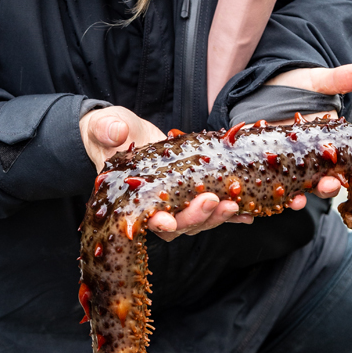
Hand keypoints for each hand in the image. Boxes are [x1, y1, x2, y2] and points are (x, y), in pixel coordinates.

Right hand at [80, 106, 258, 241]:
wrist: (122, 130)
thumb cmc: (108, 132)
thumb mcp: (103, 127)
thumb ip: (106, 129)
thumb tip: (116, 133)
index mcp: (128, 197)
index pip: (143, 218)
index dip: (156, 222)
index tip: (167, 221)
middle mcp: (153, 206)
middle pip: (177, 225)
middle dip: (196, 217)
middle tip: (213, 201)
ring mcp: (175, 201)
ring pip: (197, 220)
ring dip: (217, 216)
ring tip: (235, 205)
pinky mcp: (191, 191)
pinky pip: (212, 206)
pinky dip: (231, 214)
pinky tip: (248, 213)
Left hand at [266, 63, 351, 195]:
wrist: (259, 90)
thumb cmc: (292, 87)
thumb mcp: (315, 82)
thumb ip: (339, 79)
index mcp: (330, 143)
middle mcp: (314, 160)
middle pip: (327, 180)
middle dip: (331, 186)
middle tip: (335, 184)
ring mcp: (291, 166)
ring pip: (302, 188)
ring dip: (304, 196)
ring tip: (301, 200)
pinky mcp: (269, 169)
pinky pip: (276, 188)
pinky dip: (278, 195)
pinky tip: (278, 199)